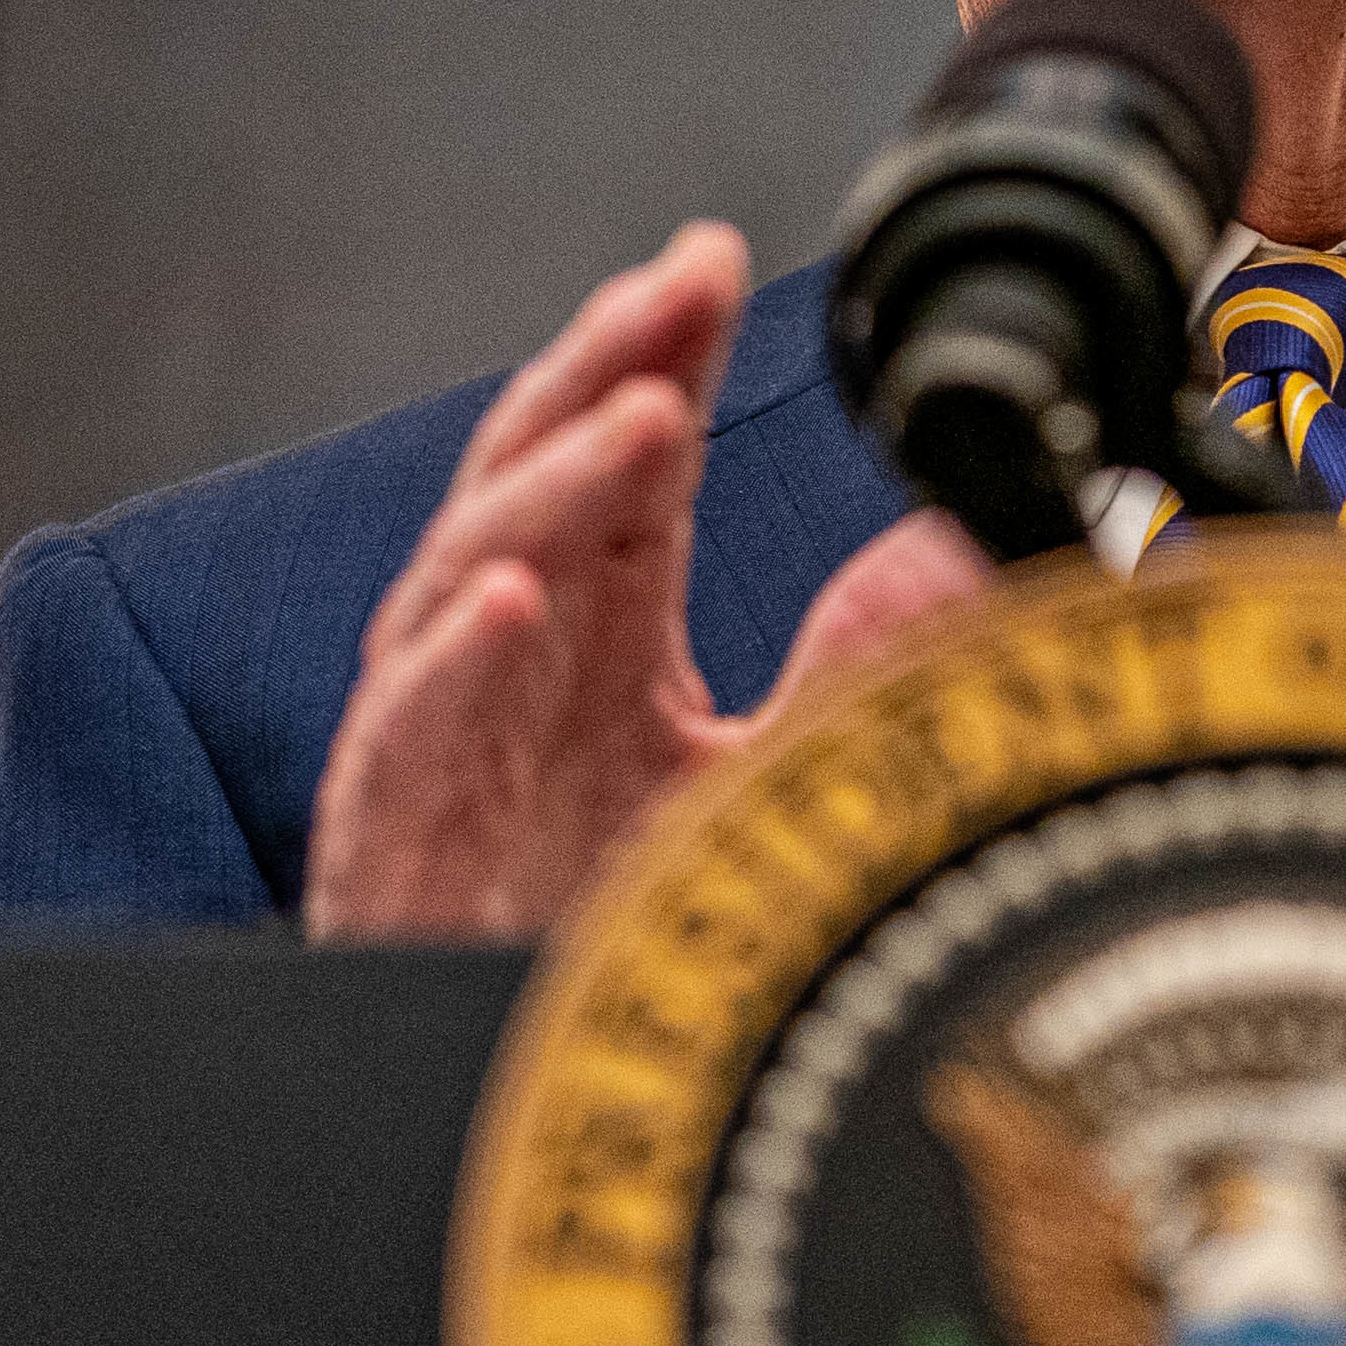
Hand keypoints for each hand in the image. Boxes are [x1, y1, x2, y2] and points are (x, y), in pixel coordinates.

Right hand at [302, 221, 987, 939]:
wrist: (538, 1085)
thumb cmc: (616, 928)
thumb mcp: (772, 781)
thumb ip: (853, 667)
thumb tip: (955, 551)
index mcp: (599, 630)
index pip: (623, 460)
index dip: (656, 350)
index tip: (710, 260)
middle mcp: (514, 661)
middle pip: (537, 471)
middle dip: (603, 367)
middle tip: (678, 289)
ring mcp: (441, 734)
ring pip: (474, 569)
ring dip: (555, 487)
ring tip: (642, 415)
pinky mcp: (390, 829)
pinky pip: (408, 728)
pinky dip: (455, 663)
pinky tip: (515, 605)